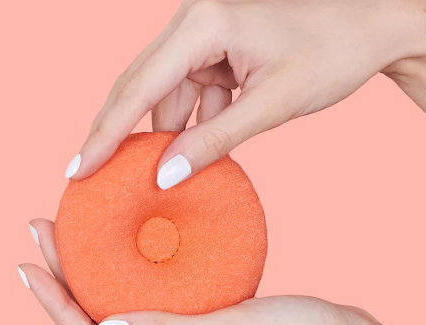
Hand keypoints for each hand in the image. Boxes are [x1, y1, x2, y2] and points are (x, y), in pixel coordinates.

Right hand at [65, 0, 425, 187]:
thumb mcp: (273, 103)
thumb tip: (166, 177)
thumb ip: (215, 141)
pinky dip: (191, 122)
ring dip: (167, 133)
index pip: (139, 86)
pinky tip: (196, 148)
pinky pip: (189, 91)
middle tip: (93, 175)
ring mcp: (203, 33)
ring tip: (163, 172)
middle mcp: (194, 20)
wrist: (374, 23)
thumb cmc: (334, 51)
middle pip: (140, 86)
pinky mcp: (215, 48)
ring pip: (165, 93)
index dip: (105, 133)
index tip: (78, 167)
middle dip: (121, 134)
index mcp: (205, 21)